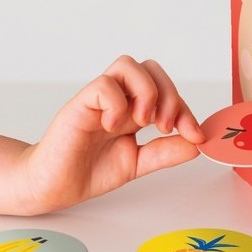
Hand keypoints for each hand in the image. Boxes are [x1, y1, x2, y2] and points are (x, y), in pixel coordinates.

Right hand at [18, 56, 204, 212]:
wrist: (55, 187)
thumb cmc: (89, 170)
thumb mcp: (139, 163)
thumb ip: (165, 152)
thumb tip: (197, 144)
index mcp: (134, 109)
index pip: (167, 91)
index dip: (187, 110)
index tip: (197, 136)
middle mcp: (119, 99)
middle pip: (152, 68)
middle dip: (170, 95)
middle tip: (167, 127)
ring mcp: (99, 99)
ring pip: (128, 64)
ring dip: (146, 91)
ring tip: (143, 122)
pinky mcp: (79, 105)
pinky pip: (103, 85)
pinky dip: (116, 103)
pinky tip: (113, 126)